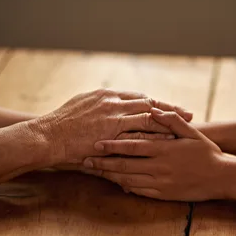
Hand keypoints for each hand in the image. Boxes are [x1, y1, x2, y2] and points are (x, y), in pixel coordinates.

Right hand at [33, 90, 192, 165]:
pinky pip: (139, 135)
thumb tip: (109, 103)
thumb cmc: (62, 122)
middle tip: (188, 114)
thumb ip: (99, 103)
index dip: (156, 102)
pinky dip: (156, 136)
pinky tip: (169, 140)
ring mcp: (113, 117)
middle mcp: (113, 102)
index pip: (139, 97)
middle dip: (170, 109)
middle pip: (149, 103)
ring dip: (168, 120)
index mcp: (107, 95)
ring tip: (186, 125)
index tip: (170, 106)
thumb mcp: (81, 104)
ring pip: (148, 116)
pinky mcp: (111, 134)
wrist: (47, 136)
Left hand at [82, 108, 224, 200]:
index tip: (95, 143)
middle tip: (85, 160)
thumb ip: (172, 121)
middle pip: (124, 165)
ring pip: (128, 180)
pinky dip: (125, 187)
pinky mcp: (163, 194)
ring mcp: (160, 182)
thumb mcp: (192, 133)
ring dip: (109, 176)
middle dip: (103, 163)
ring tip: (94, 172)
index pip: (131, 146)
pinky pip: (139, 191)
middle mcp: (158, 167)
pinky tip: (115, 183)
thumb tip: (154, 109)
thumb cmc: (207, 152)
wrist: (223, 177)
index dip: (112, 145)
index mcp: (163, 149)